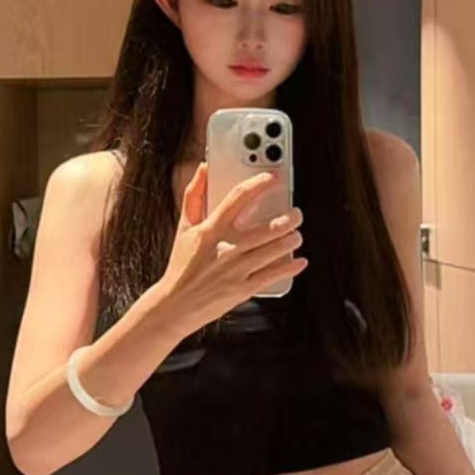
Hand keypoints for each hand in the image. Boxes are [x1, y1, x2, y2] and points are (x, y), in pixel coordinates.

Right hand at [154, 162, 306, 335]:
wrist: (175, 305)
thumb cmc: (181, 266)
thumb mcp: (184, 228)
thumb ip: (193, 196)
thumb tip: (203, 169)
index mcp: (211, 230)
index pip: (238, 198)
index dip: (258, 184)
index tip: (272, 178)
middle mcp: (226, 248)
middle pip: (267, 227)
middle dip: (290, 218)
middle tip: (296, 213)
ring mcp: (236, 270)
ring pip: (275, 249)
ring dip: (292, 239)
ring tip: (297, 234)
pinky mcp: (243, 289)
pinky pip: (273, 275)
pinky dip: (290, 267)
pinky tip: (299, 260)